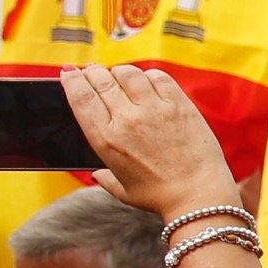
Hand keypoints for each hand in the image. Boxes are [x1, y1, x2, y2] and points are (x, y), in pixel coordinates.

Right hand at [61, 66, 238, 221]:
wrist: (198, 195)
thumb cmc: (160, 196)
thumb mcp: (122, 190)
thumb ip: (105, 178)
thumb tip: (97, 174)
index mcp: (106, 139)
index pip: (81, 97)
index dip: (72, 80)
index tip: (69, 72)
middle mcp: (127, 120)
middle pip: (102, 81)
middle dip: (93, 72)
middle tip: (92, 71)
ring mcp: (155, 110)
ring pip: (129, 74)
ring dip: (120, 72)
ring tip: (119, 76)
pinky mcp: (180, 106)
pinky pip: (159, 78)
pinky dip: (149, 75)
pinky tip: (148, 81)